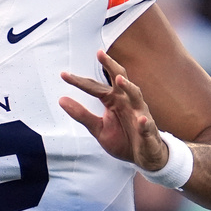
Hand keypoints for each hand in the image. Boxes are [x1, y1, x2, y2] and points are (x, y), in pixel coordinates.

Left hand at [59, 49, 169, 170]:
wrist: (143, 157)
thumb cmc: (122, 139)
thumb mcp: (97, 128)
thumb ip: (82, 114)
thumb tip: (61, 99)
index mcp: (113, 100)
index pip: (95, 87)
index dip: (80, 81)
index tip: (63, 75)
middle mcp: (127, 102)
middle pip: (120, 80)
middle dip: (111, 66)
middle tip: (100, 54)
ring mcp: (140, 115)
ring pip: (136, 97)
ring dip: (129, 87)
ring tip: (120, 80)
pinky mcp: (148, 131)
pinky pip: (147, 125)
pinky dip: (144, 123)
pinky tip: (141, 120)